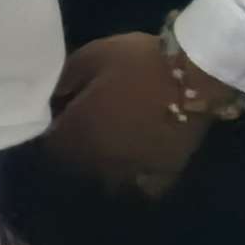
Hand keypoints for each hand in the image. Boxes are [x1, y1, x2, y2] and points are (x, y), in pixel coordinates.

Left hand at [45, 30, 217, 198]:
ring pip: (107, 180)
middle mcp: (103, 159)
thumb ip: (64, 81)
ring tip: (108, 145)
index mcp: (82, 131)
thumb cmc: (137, 61)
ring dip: (101, 166)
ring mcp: (135, 169)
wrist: (194, 75)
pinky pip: (142, 187)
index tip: (59, 117)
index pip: (51, 145)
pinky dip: (135, 179)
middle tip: (83, 127)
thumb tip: (51, 100)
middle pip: (77, 165)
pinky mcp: (165, 173)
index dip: (50, 131)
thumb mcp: (90, 57)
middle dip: (74, 149)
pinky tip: (136, 162)